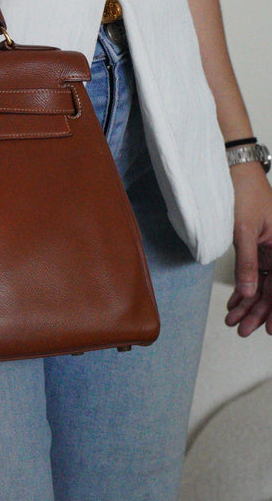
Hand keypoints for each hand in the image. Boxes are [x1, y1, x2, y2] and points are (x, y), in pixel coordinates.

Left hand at [225, 163, 271, 335]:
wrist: (235, 170)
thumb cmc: (244, 192)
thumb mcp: (244, 230)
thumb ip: (247, 263)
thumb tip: (250, 292)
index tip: (269, 330)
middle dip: (257, 311)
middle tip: (241, 329)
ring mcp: (271, 248)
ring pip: (263, 283)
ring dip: (248, 302)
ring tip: (232, 319)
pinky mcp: (259, 245)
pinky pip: (255, 271)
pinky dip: (244, 287)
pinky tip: (235, 301)